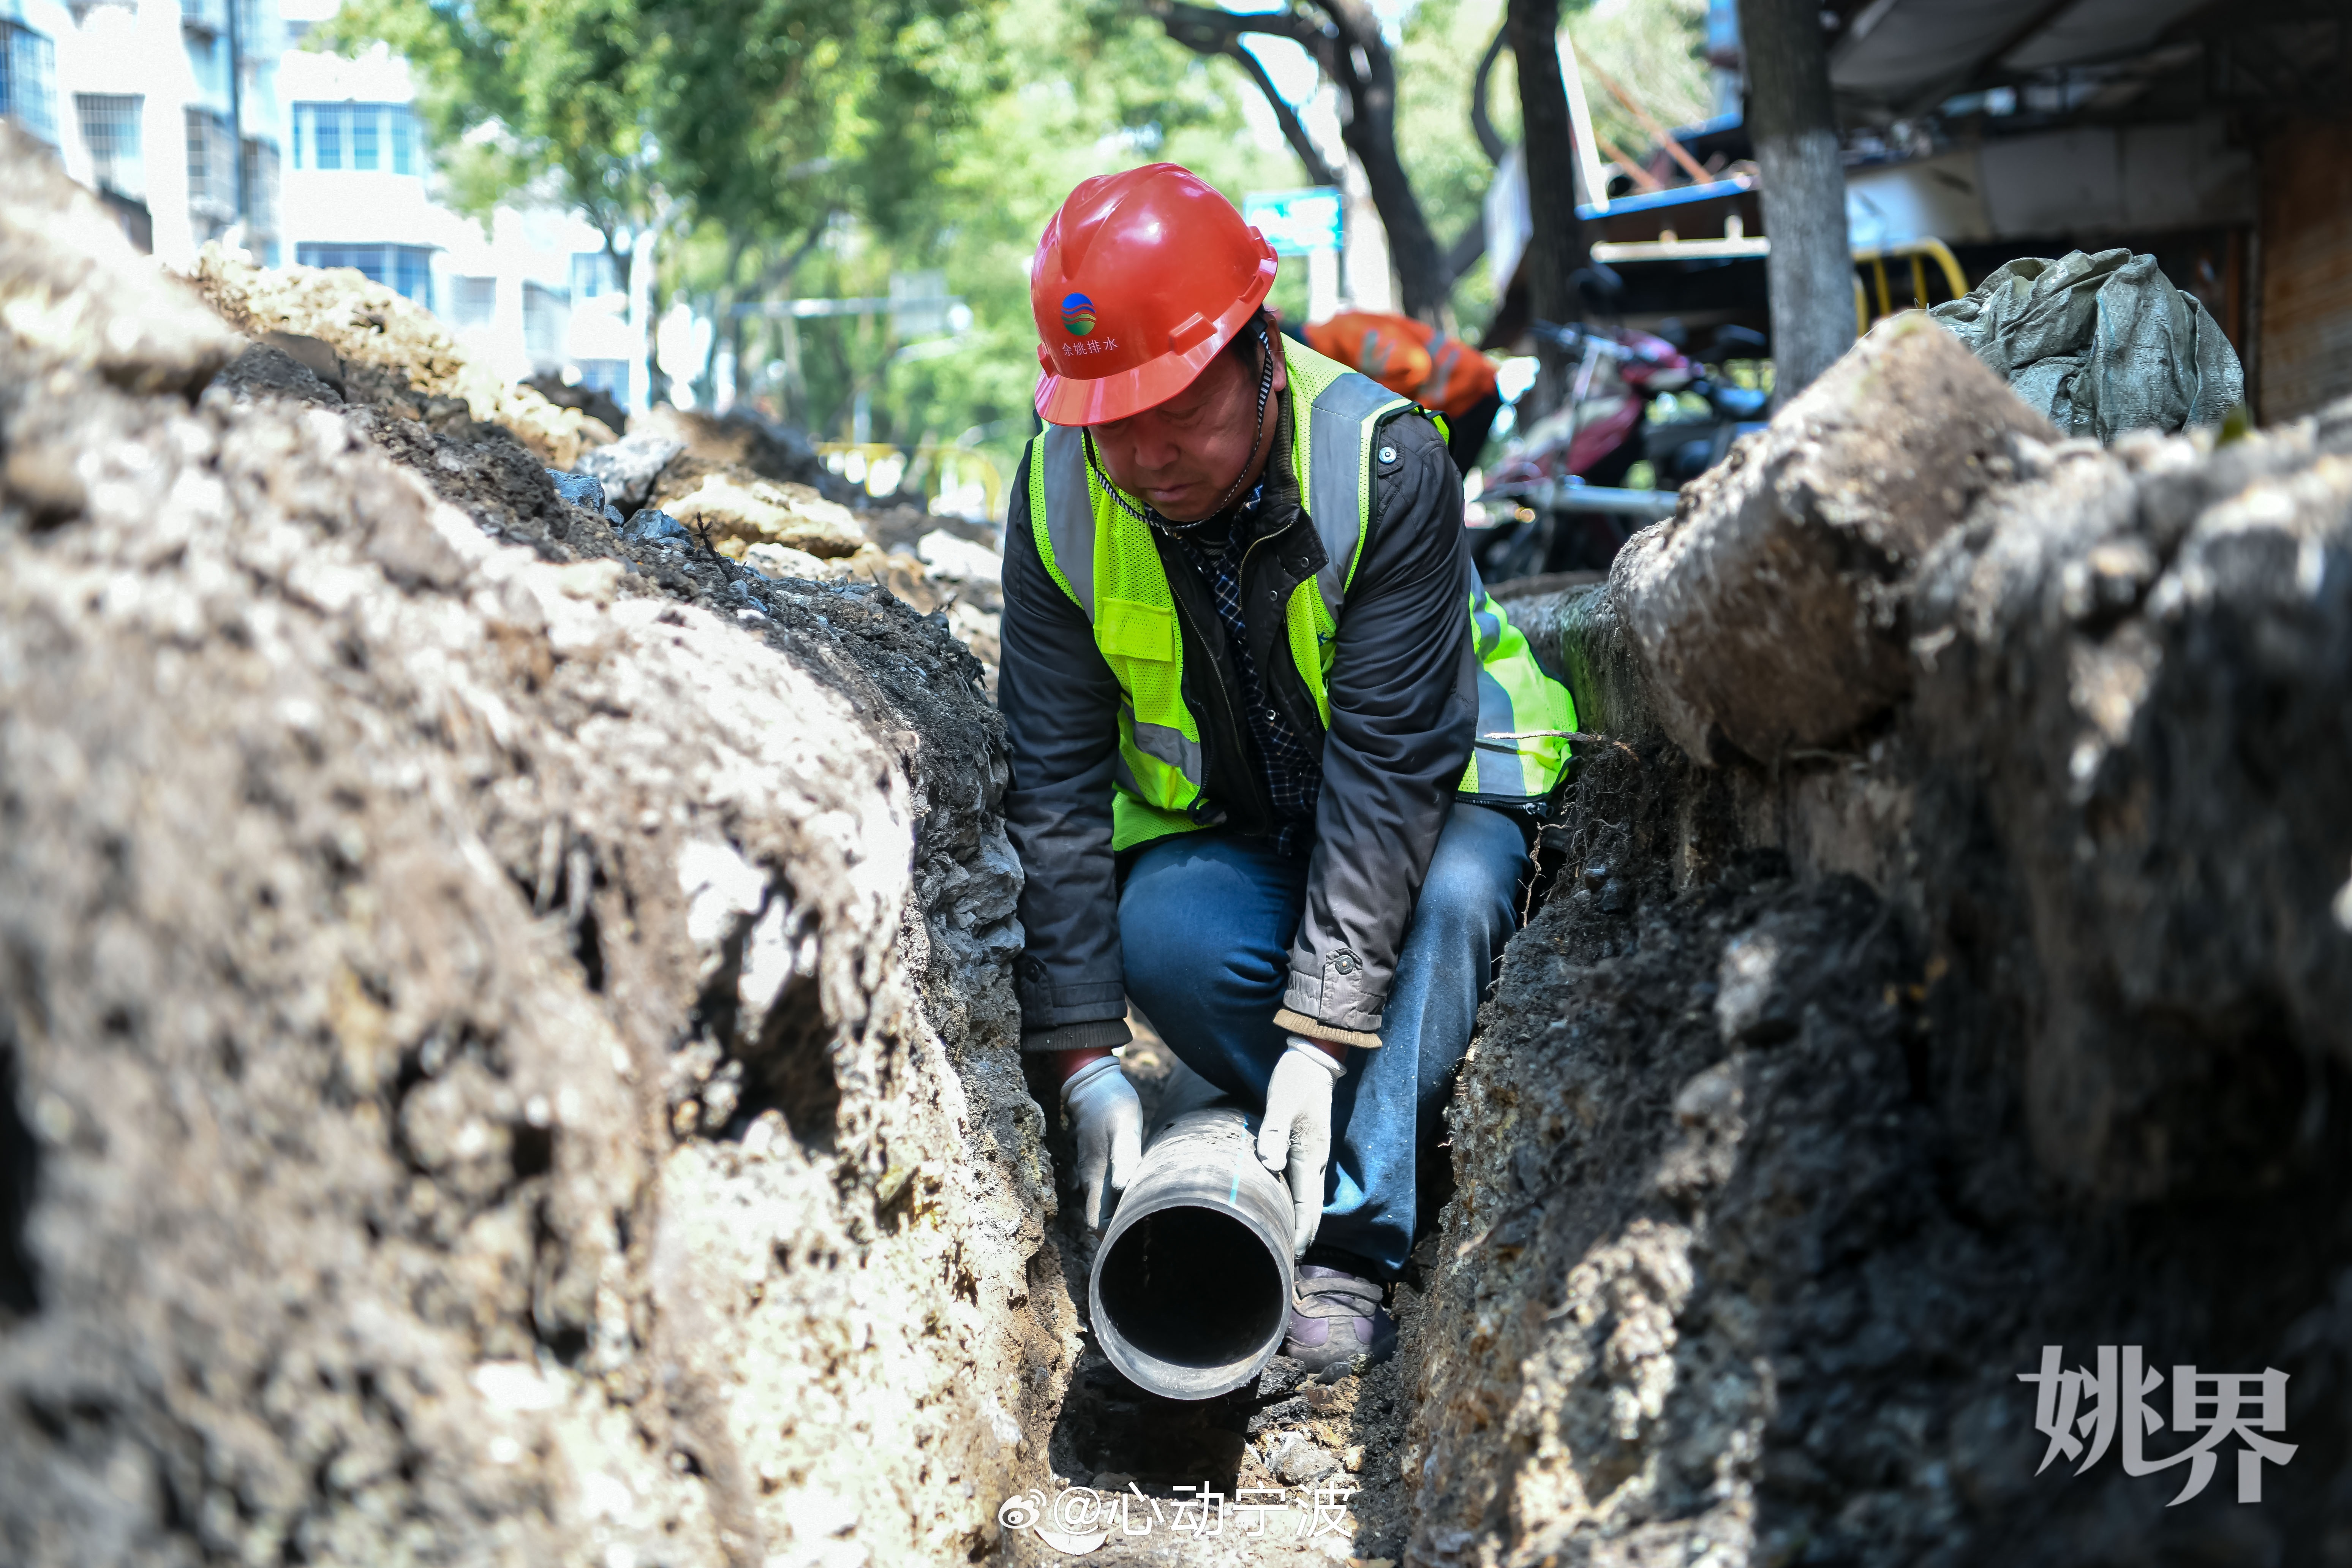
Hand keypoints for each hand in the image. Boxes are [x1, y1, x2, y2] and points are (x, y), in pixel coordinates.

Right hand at [1061, 1056, 1142, 1233]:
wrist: (1094, 1085)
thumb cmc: (1112, 1105)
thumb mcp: (1124, 1128)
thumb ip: (1124, 1157)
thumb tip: (1122, 1189)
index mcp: (1095, 1178)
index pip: (1096, 1223)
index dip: (1110, 1237)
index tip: (1134, 1240)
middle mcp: (1091, 1180)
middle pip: (1100, 1219)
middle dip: (1117, 1232)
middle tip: (1149, 1234)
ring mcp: (1094, 1172)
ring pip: (1104, 1206)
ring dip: (1120, 1216)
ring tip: (1148, 1219)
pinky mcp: (1100, 1164)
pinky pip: (1108, 1192)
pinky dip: (1121, 1200)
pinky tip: (1139, 1196)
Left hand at [1258, 1036, 1345, 1257]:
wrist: (1314, 1061)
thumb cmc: (1295, 1082)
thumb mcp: (1280, 1104)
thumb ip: (1273, 1134)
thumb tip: (1270, 1165)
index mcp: (1310, 1155)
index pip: (1307, 1205)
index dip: (1300, 1232)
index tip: (1290, 1255)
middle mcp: (1316, 1160)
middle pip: (1313, 1208)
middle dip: (1303, 1234)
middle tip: (1288, 1258)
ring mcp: (1315, 1154)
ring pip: (1311, 1198)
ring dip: (1302, 1220)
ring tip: (1288, 1241)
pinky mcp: (1309, 1147)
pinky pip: (1306, 1184)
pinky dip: (1300, 1202)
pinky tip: (1288, 1207)